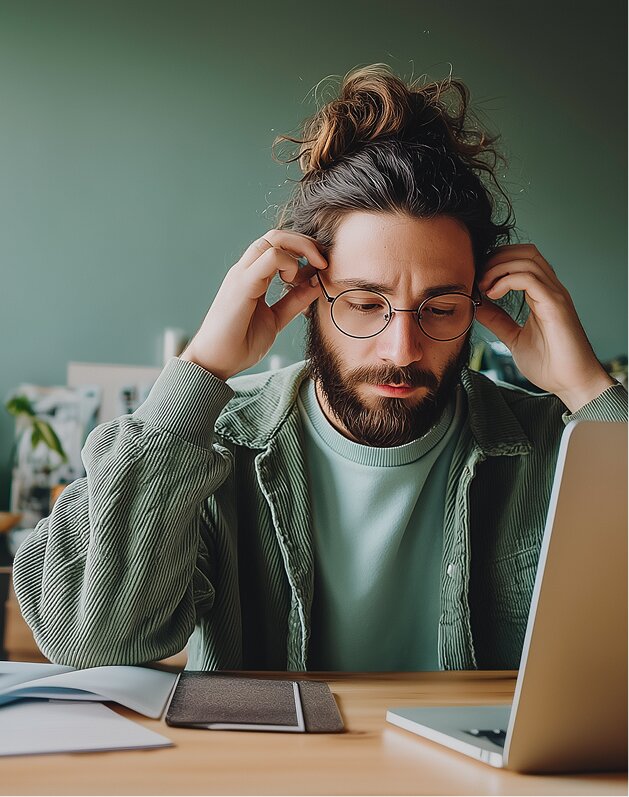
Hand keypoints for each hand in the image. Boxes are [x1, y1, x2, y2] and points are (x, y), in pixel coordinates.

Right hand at [180, 230, 326, 380]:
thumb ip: (293, 302)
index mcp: (252, 276)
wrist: (214, 362)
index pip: (279, 247)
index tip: (322, 267)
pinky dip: (289, 263)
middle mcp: (246, 270)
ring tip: (310, 272)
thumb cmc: (238, 344)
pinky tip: (293, 281)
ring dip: (300, 249)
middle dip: (306, 243)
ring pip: (274, 239)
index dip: (304, 250)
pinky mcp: (241, 284)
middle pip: (278, 236)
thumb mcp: (276, 319)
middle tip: (324, 261)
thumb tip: (315, 284)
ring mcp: (242, 274)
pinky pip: (269, 257)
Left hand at [475, 244, 613, 412]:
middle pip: (525, 252)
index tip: (477, 279)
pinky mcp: (555, 305)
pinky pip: (530, 279)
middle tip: (477, 278)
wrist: (571, 384)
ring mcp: (555, 295)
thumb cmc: (550, 364)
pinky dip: (507, 280)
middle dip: (496, 258)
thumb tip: (478, 306)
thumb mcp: (513, 338)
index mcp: (542, 295)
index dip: (497, 262)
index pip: (522, 260)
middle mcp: (551, 290)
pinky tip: (493, 294)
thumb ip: (498, 320)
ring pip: (527, 259)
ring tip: (483, 286)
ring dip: (498, 267)